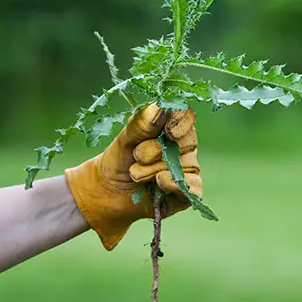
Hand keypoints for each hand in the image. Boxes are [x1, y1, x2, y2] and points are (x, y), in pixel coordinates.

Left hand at [64, 104, 201, 249]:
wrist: (108, 192)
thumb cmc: (118, 160)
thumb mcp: (124, 140)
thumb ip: (141, 124)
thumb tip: (160, 108)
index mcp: (171, 126)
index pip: (186, 116)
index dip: (181, 122)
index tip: (168, 131)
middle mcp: (184, 146)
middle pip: (186, 142)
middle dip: (156, 150)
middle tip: (136, 156)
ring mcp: (187, 170)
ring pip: (184, 166)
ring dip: (154, 170)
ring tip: (134, 174)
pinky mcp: (187, 193)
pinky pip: (193, 188)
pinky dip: (174, 184)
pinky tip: (159, 182)